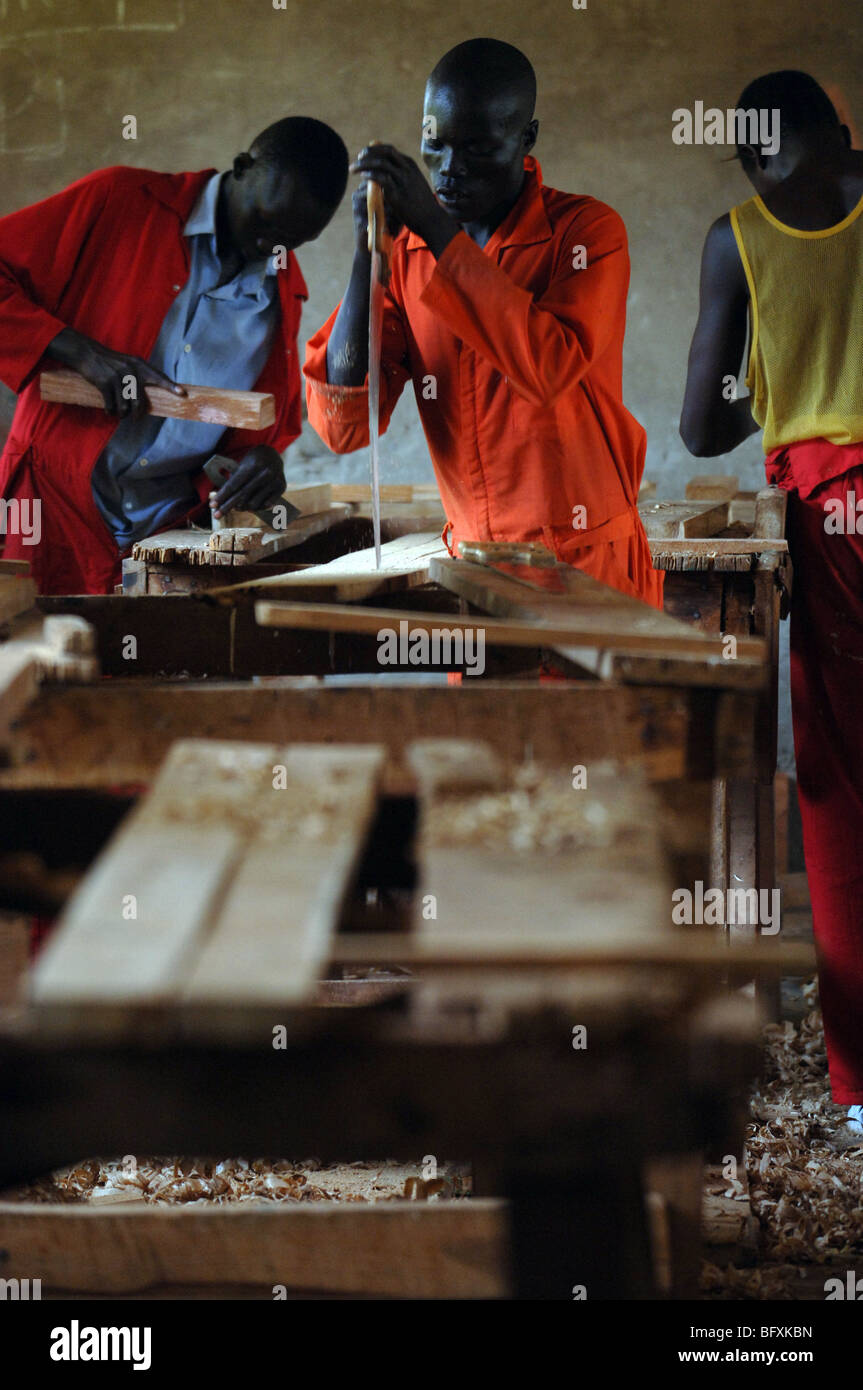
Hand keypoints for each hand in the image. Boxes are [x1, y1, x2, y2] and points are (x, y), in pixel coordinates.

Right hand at [48, 327, 185, 419]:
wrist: (88, 354)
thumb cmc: (110, 362)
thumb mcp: (128, 363)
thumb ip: (139, 376)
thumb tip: (146, 399)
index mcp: (139, 365)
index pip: (158, 377)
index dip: (170, 386)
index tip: (182, 393)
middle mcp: (131, 370)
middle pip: (139, 401)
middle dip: (137, 413)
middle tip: (136, 418)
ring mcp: (117, 377)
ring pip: (125, 406)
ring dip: (122, 414)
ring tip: (120, 414)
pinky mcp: (105, 383)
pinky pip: (111, 405)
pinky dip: (110, 411)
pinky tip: (109, 410)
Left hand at [212, 446, 285, 516]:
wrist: (272, 455)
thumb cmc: (251, 463)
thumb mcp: (242, 466)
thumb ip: (234, 481)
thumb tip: (222, 501)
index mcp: (252, 466)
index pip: (234, 485)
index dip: (222, 496)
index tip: (212, 506)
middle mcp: (264, 473)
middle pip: (242, 495)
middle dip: (227, 506)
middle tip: (216, 515)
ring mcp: (274, 480)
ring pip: (254, 503)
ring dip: (243, 508)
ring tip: (237, 508)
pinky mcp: (281, 486)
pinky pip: (266, 504)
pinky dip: (258, 508)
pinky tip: (252, 507)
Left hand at [351, 144, 456, 253]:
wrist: (431, 219)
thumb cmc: (422, 205)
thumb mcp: (414, 184)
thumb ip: (402, 176)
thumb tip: (388, 175)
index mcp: (410, 165)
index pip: (389, 150)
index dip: (374, 150)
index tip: (364, 154)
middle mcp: (407, 169)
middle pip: (384, 152)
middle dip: (368, 153)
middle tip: (358, 158)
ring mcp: (403, 181)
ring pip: (380, 163)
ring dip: (364, 164)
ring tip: (353, 169)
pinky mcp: (398, 194)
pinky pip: (381, 179)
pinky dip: (370, 175)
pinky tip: (363, 177)